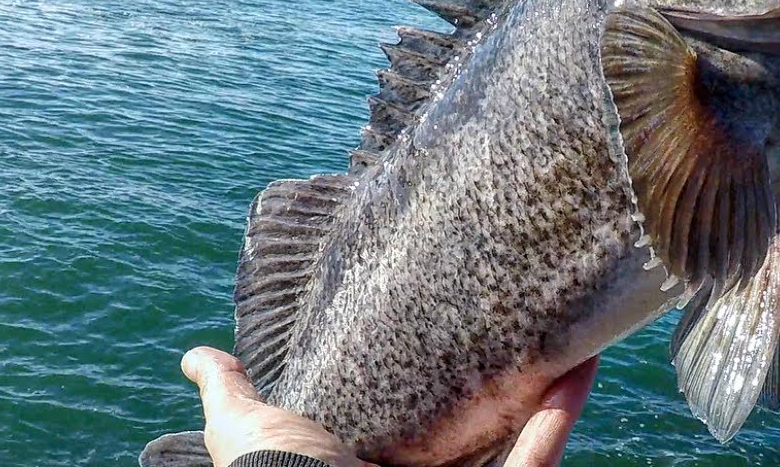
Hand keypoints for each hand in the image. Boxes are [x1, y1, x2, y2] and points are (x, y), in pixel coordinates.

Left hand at [181, 346, 597, 466]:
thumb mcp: (249, 433)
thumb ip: (232, 397)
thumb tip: (197, 356)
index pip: (429, 423)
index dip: (457, 381)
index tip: (473, 330)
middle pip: (485, 431)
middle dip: (516, 383)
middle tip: (533, 327)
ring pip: (525, 441)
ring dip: (554, 394)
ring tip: (575, 336)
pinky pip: (540, 461)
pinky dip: (563, 418)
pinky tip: (582, 367)